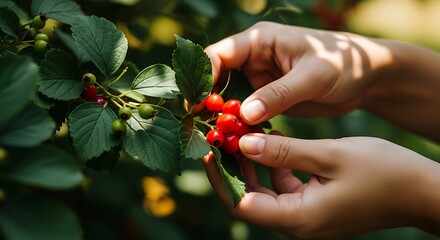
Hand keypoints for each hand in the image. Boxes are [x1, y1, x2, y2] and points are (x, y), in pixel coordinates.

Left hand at [203, 134, 439, 238]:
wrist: (422, 191)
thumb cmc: (383, 173)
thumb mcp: (330, 156)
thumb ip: (284, 152)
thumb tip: (243, 143)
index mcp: (298, 219)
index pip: (242, 204)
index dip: (221, 177)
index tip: (208, 150)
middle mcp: (297, 223)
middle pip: (249, 198)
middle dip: (232, 167)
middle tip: (221, 137)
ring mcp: (306, 215)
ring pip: (265, 190)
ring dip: (252, 163)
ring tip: (243, 132)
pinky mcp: (315, 204)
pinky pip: (283, 186)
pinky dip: (274, 165)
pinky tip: (272, 139)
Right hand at [205, 21, 439, 140]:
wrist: (365, 78)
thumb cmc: (343, 64)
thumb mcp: (313, 76)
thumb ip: (279, 94)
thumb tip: (244, 115)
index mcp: (259, 41)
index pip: (218, 55)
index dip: (203, 78)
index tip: (197, 106)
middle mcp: (253, 59)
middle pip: (216, 78)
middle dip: (207, 102)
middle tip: (200, 127)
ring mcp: (258, 80)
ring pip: (227, 98)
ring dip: (221, 117)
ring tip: (215, 138)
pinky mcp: (266, 99)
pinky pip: (243, 112)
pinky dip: (237, 126)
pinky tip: (235, 141)